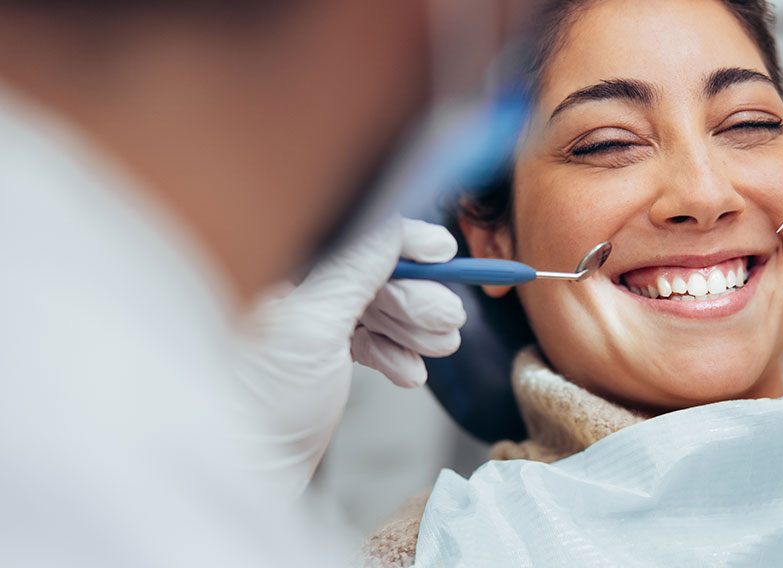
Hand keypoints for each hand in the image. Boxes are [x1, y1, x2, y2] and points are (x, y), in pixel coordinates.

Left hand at [232, 217, 464, 499]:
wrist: (246, 471)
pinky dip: (395, 356)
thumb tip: (395, 227)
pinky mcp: (322, 358)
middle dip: (417, 299)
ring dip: (414, 330)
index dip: (404, 244)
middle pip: (375, 275)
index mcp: (280, 267)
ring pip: (378, 310)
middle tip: (449, 320)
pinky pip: (371, 342)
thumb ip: (355, 268)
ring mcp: (309, 325)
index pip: (355, 237)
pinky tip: (409, 374)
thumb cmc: (257, 401)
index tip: (444, 253)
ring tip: (439, 348)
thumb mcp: (313, 323)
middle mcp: (294, 289)